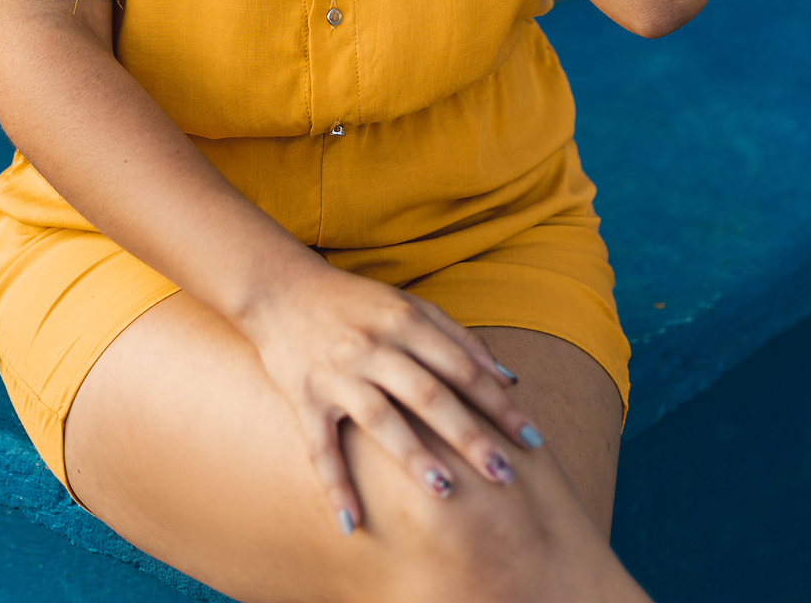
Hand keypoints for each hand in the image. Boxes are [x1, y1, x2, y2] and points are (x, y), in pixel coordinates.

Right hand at [240, 261, 546, 533]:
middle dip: (469, 435)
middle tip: (504, 473)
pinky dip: (335, 484)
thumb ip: (458, 339)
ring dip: (412, 455)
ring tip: (445, 490)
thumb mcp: (408, 306)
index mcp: (404, 321)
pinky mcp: (303, 396)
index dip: (499, 404)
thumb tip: (509, 379)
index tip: (530, 439)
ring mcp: (337, 373)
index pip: (462, 367)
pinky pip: (320, 446)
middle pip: (428, 394)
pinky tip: (352, 523)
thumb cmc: (356, 302)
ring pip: (380, 418)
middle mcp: (373, 346)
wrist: (280, 287)